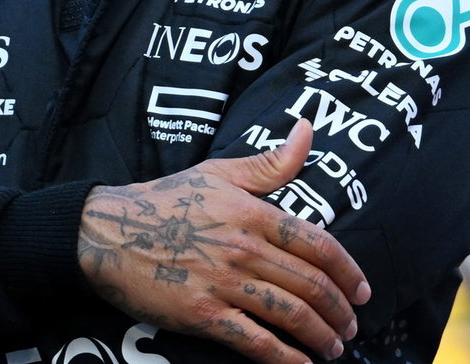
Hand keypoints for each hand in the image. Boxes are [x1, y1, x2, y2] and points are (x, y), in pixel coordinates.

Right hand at [78, 119, 370, 363]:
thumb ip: (270, 163)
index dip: (348, 271)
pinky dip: (283, 357)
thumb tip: (308, 130)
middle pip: (310, 284)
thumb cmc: (166, 200)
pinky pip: (253, 341)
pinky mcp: (202, 314)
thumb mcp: (220, 172)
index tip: (363, 291)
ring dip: (320, 336)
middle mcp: (246, 248)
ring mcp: (224, 282)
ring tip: (334, 349)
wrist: (107, 231)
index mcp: (255, 213)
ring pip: (289, 313)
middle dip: (339, 311)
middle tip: (352, 327)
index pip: (318, 244)